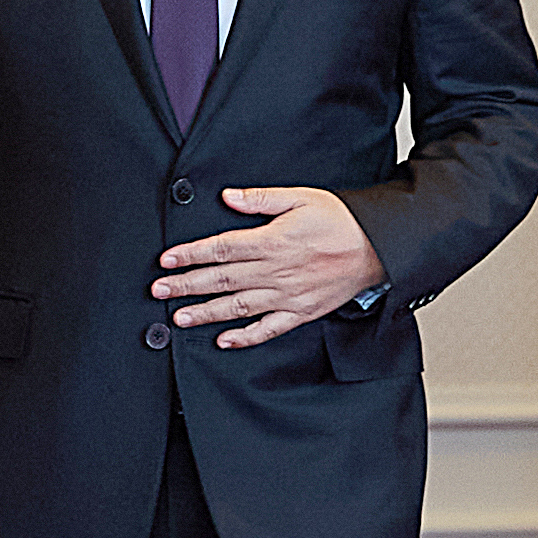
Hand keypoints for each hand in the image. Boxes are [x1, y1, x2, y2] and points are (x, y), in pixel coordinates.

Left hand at [152, 187, 387, 348]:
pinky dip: (245, 337)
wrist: (378, 248)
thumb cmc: (342, 221)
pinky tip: (224, 340)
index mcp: (272, 242)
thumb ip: (262, 199)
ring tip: (180, 318)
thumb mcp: (301, 198)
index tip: (167, 260)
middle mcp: (276, 272)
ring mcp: (287, 296)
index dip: (191, 255)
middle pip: (221, 280)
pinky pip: (268, 329)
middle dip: (186, 286)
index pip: (221, 250)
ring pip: (238, 307)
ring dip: (206, 313)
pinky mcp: (301, 313)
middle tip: (159, 291)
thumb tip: (228, 197)